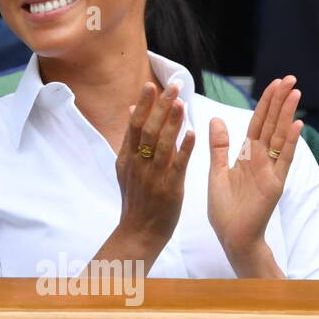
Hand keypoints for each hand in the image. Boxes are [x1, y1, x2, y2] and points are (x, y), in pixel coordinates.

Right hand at [114, 81, 195, 251]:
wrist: (138, 233)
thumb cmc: (136, 200)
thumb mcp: (126, 168)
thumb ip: (131, 140)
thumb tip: (130, 109)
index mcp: (126, 159)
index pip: (134, 126)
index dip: (143, 105)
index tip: (150, 85)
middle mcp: (137, 165)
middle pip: (148, 130)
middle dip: (160, 107)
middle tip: (171, 86)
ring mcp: (152, 177)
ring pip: (162, 145)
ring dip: (172, 123)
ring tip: (181, 102)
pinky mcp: (169, 190)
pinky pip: (177, 166)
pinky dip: (184, 149)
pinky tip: (192, 133)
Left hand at [207, 76, 301, 270]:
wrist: (232, 236)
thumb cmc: (225, 208)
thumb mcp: (216, 171)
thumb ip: (219, 146)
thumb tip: (215, 118)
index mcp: (247, 155)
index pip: (257, 123)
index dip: (265, 103)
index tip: (274, 83)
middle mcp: (261, 160)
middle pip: (272, 124)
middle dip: (280, 101)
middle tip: (291, 78)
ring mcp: (271, 171)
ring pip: (280, 137)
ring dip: (288, 115)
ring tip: (296, 93)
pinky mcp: (275, 184)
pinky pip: (284, 160)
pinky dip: (291, 143)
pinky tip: (298, 125)